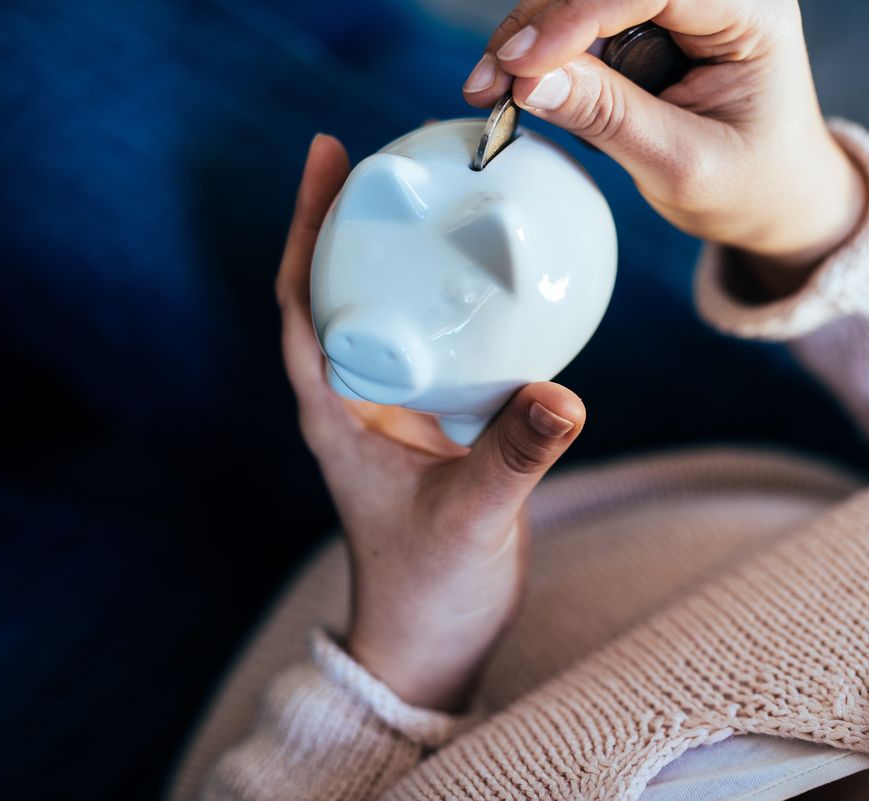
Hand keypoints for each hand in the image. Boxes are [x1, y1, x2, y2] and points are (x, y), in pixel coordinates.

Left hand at [277, 135, 585, 710]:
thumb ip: (515, 457)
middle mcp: (360, 401)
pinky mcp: (437, 428)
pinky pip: (441, 347)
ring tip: (440, 200)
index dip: (307, 226)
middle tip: (395, 156)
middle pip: (342, 290)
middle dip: (357, 221)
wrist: (431, 644)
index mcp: (338, 412)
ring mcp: (397, 413)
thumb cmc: (428, 591)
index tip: (329, 156)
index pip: (303, 301)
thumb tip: (564, 394)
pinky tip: (496, 286)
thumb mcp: (471, 520)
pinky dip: (457, 307)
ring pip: (391, 315)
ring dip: (403, 258)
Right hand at [462, 0, 867, 290]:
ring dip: (533, 32)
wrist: (774, 194)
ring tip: (495, 90)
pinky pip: (583, 13)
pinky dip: (543, 45)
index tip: (521, 63)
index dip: (578, 16)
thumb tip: (530, 81)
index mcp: (753, 12)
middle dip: (542, 21)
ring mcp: (682, 0)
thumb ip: (611, 118)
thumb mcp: (682, 166)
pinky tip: (517, 81)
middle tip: (491, 82)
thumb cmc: (751, 184)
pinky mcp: (650, 15)